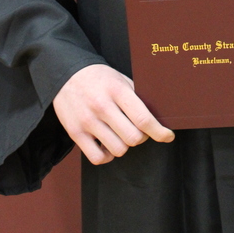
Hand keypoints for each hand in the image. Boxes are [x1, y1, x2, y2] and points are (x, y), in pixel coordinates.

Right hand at [52, 64, 174, 164]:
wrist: (66, 74)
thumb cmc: (98, 78)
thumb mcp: (120, 79)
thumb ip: (136, 97)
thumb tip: (158, 116)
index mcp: (117, 91)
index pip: (143, 119)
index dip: (160, 131)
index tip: (168, 135)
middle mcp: (102, 107)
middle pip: (133, 138)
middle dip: (141, 137)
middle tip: (139, 131)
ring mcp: (87, 122)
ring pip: (118, 150)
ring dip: (124, 146)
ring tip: (120, 135)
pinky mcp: (75, 133)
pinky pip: (98, 158)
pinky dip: (107, 155)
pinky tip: (107, 144)